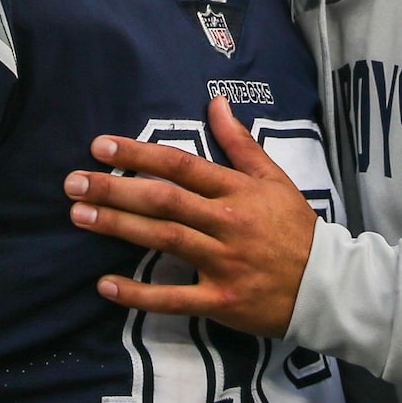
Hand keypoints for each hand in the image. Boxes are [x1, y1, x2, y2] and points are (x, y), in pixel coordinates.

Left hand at [65, 97, 314, 340]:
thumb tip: (216, 101)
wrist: (328, 285)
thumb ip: (240, 143)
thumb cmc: (295, 229)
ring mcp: (223, 263)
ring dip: (118, 226)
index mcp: (238, 191)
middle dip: (116, 188)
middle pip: (164, 200)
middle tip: (73, 182)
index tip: (100, 147)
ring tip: (79, 215)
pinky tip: (104, 285)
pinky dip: (138, 294)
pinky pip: (174, 299)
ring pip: (165, 240)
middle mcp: (227, 222)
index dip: (139, 154)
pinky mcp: (221, 300)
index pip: (182, 165)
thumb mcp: (274, 179)